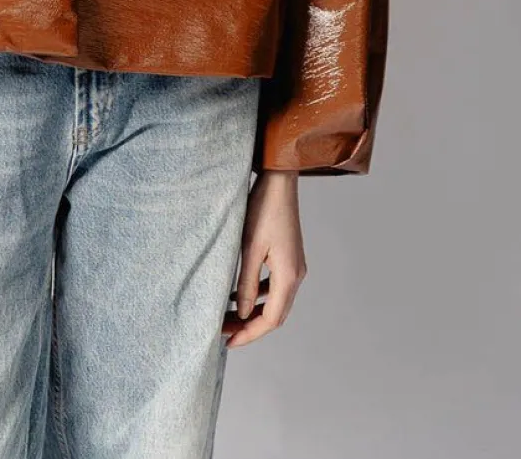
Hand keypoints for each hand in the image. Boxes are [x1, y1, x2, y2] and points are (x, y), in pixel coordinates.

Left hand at [223, 170, 306, 347]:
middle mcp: (296, 275)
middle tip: (225, 332)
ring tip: (229, 316)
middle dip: (250, 327)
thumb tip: (243, 314)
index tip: (228, 341)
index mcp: (289, 276)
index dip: (250, 334)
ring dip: (254, 312)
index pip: (271, 319)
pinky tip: (240, 294)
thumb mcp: (249, 248)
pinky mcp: (288, 257)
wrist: (279, 181)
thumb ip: (246, 283)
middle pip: (275, 314)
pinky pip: (275, 286)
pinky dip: (258, 295)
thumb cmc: (263, 209)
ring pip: (275, 301)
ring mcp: (294, 266)